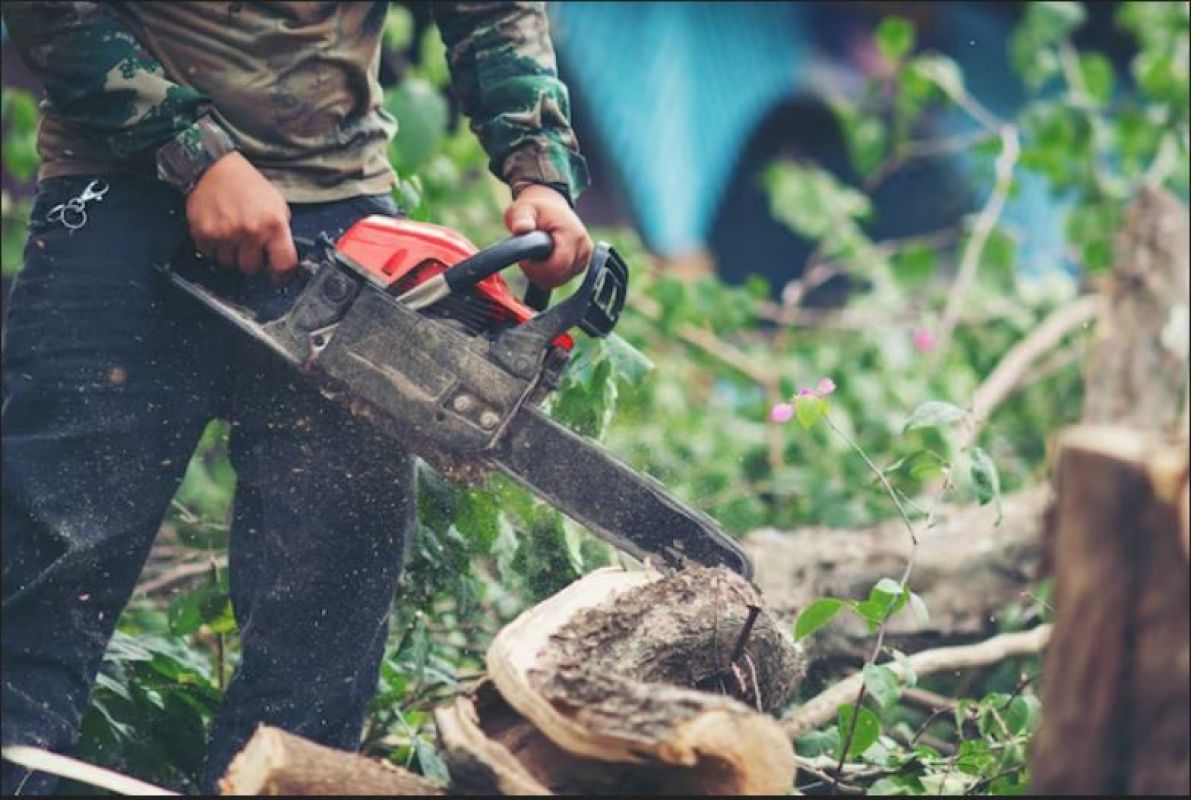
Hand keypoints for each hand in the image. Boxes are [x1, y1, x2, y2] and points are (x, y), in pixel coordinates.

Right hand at [186, 151, 297, 279]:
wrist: (215, 168)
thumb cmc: (248, 185)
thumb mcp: (276, 204)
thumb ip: (280, 232)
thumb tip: (281, 256)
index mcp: (274, 225)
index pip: (283, 264)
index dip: (281, 273)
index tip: (276, 275)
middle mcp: (250, 232)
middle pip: (250, 268)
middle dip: (249, 259)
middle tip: (247, 245)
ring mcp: (226, 234)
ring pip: (228, 263)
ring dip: (230, 254)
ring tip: (231, 234)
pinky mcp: (204, 234)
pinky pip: (209, 254)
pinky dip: (212, 246)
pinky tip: (217, 230)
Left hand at [504, 184, 592, 289]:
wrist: (549, 206)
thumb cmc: (535, 209)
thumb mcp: (522, 210)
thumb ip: (521, 219)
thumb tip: (521, 228)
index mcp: (573, 234)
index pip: (557, 267)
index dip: (536, 270)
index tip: (524, 260)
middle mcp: (584, 247)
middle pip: (558, 277)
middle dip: (538, 273)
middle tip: (527, 258)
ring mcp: (586, 256)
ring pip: (560, 280)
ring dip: (543, 274)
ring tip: (535, 256)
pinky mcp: (583, 263)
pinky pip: (563, 279)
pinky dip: (551, 274)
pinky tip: (545, 260)